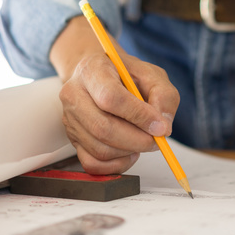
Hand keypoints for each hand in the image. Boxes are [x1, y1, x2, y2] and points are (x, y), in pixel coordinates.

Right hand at [52, 18, 179, 174]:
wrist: (103, 77)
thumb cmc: (128, 76)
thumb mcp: (153, 75)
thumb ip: (164, 96)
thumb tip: (163, 127)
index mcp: (93, 70)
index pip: (111, 97)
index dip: (138, 116)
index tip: (160, 126)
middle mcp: (74, 94)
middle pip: (103, 128)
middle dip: (137, 140)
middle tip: (157, 140)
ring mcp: (69, 119)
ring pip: (100, 149)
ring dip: (129, 151)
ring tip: (143, 140)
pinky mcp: (72, 139)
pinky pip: (92, 163)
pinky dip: (117, 164)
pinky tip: (130, 152)